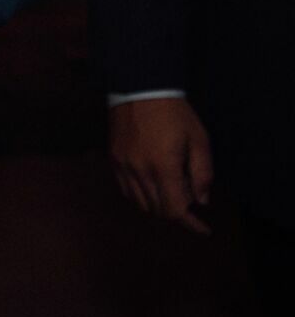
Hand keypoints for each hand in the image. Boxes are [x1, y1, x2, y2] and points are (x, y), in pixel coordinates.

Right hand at [109, 97, 212, 233]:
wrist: (140, 88)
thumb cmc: (175, 113)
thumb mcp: (199, 140)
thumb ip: (203, 173)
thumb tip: (201, 201)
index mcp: (163, 167)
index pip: (175, 209)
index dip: (191, 223)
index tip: (203, 229)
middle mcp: (139, 171)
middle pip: (158, 210)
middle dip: (177, 213)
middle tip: (191, 205)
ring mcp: (123, 166)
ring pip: (140, 203)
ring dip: (158, 206)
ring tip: (171, 196)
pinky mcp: (113, 159)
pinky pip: (125, 190)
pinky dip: (140, 196)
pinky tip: (151, 188)